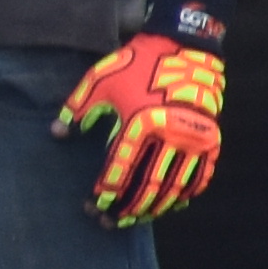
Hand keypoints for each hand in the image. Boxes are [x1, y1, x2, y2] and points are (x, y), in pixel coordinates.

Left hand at [55, 0, 228, 224]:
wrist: (185, 45)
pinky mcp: (211, 139)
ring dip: (154, 207)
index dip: (105, 192)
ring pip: (173, 186)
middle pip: (147, 185)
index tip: (93, 207)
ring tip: (136, 219)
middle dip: (127, 208)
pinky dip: (184, 194)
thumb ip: (76, 109)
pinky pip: (199, 177)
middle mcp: (169, 134)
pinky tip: (170, 205)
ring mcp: (194, 139)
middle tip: (110, 222)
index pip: (120, 169)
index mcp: (139, 122)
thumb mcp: (99, 79)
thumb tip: (56, 134)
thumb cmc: (137, 63)